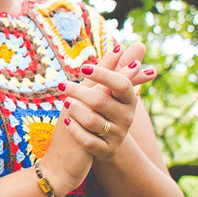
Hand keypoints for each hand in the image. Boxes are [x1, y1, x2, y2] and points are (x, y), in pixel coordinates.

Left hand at [59, 42, 156, 164]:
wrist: (99, 141)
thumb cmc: (100, 108)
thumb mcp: (107, 88)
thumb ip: (117, 67)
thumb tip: (135, 44)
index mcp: (128, 99)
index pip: (121, 83)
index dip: (103, 74)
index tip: (82, 68)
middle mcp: (127, 118)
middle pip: (101, 101)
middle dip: (79, 91)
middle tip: (62, 85)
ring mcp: (117, 136)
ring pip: (93, 121)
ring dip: (76, 110)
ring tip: (65, 103)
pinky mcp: (106, 152)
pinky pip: (89, 141)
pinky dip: (76, 131)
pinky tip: (67, 122)